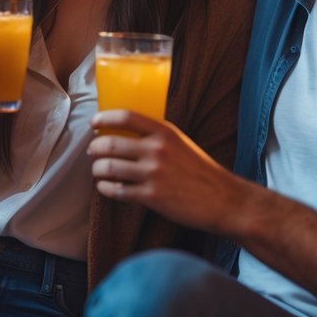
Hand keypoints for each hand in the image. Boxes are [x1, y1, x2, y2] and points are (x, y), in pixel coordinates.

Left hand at [88, 111, 246, 234]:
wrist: (223, 199)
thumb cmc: (202, 171)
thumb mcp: (182, 143)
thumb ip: (158, 138)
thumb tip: (128, 136)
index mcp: (165, 132)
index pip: (127, 117)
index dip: (105, 118)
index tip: (94, 122)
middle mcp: (157, 150)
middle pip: (111, 143)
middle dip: (96, 148)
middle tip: (93, 151)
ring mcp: (153, 174)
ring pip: (109, 168)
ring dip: (98, 169)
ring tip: (99, 170)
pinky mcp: (151, 196)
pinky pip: (117, 191)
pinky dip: (106, 188)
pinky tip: (106, 187)